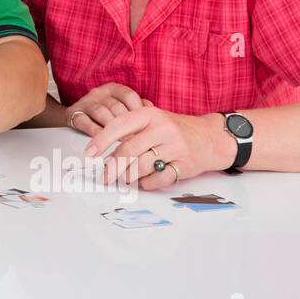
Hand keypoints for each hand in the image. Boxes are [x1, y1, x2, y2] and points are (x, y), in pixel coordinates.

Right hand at [63, 83, 150, 136]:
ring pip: (101, 112)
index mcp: (113, 88)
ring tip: (122, 143)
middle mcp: (99, 92)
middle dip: (127, 125)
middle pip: (116, 106)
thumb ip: (136, 108)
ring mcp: (85, 101)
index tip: (145, 127)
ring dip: (112, 129)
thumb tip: (151, 109)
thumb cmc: (106, 115)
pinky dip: (95, 131)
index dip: (138, 112)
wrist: (76, 117)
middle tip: (136, 140)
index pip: (129, 96)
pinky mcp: (72, 113)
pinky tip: (103, 140)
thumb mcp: (121, 108)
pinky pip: (84, 121)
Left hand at [83, 106, 222, 189]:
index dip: (101, 140)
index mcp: (150, 115)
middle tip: (105, 177)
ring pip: (142, 167)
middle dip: (112, 167)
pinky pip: (158, 179)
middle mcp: (163, 129)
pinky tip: (144, 181)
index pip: (119, 126)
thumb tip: (102, 151)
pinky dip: (146, 183)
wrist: (211, 137)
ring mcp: (175, 147)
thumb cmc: (174, 129)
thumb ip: (130, 131)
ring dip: (129, 176)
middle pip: (129, 150)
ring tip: (126, 177)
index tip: (89, 154)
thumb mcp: (153, 120)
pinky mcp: (185, 165)